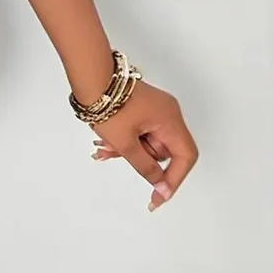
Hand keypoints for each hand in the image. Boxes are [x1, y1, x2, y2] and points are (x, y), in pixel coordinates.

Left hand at [88, 78, 197, 210]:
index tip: (158, 197)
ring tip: (104, 146)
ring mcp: (155, 109)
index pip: (184, 157)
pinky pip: (140, 131)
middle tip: (114, 154)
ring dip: (128, 149)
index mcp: (170, 120)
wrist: (88, 75)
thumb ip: (147, 168)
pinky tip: (105, 141)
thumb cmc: (108, 105)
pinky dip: (126, 139)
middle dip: (140, 158)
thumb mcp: (126, 143)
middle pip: (164, 150)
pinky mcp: (142, 107)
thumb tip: (162, 187)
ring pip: (148, 141)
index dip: (174, 180)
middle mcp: (167, 113)